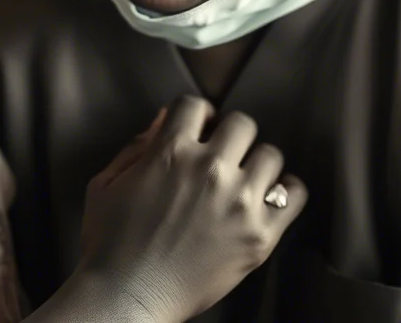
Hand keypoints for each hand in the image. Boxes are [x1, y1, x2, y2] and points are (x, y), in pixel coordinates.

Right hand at [77, 96, 306, 321]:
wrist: (128, 296)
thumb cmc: (109, 243)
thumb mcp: (106, 184)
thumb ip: (136, 146)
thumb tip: (165, 119)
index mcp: (170, 152)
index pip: (195, 105)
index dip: (196, 115)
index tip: (198, 128)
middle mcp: (210, 169)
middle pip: (242, 124)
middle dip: (230, 135)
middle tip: (222, 156)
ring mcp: (239, 202)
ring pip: (271, 154)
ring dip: (256, 164)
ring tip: (245, 180)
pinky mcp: (260, 234)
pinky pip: (295, 194)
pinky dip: (285, 192)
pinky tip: (268, 198)